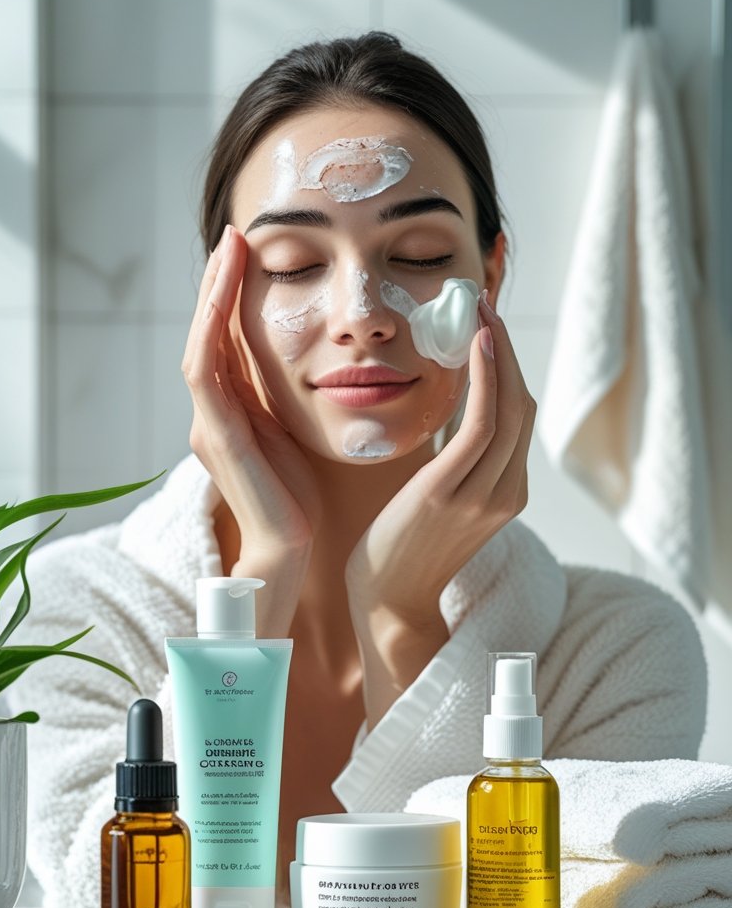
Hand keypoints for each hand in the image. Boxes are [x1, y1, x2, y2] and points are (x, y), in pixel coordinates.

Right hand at [181, 226, 320, 632]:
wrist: (288, 553)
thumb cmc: (299, 501)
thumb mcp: (294, 436)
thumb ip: (288, 402)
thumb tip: (313, 360)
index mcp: (229, 414)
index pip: (225, 343)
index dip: (231, 297)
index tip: (249, 253)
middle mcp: (209, 414)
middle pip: (207, 334)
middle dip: (219, 283)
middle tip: (234, 235)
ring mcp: (206, 423)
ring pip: (201, 342)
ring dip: (213, 293)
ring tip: (230, 248)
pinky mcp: (214, 435)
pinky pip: (204, 369)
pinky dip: (212, 326)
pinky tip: (227, 292)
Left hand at [346, 292, 535, 721]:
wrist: (387, 603)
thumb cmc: (402, 552)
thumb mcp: (439, 502)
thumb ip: (452, 466)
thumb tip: (444, 422)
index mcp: (506, 493)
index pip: (518, 417)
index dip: (508, 367)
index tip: (487, 327)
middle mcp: (505, 492)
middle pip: (522, 405)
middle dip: (507, 350)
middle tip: (484, 304)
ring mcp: (482, 494)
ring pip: (508, 407)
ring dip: (498, 352)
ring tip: (479, 310)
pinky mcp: (450, 492)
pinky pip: (481, 422)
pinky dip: (486, 378)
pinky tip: (476, 343)